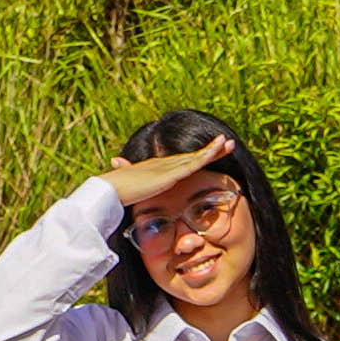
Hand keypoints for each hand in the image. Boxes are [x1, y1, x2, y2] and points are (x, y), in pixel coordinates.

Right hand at [106, 135, 234, 204]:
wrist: (111, 189)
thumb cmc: (120, 194)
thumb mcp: (135, 194)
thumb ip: (140, 195)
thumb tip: (135, 198)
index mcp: (158, 169)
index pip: (183, 162)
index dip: (198, 157)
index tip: (211, 153)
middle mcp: (165, 164)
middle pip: (193, 156)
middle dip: (211, 150)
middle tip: (227, 143)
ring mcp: (168, 167)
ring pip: (196, 157)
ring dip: (213, 149)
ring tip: (228, 142)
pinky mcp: (170, 173)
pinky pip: (193, 164)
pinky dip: (206, 156)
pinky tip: (217, 149)